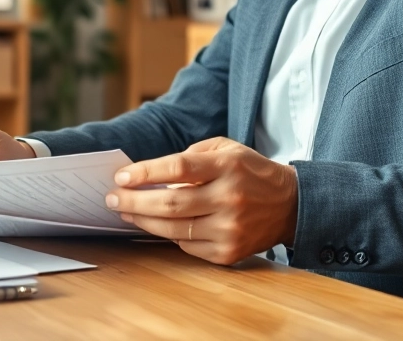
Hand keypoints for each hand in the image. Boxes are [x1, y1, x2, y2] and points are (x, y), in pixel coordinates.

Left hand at [106, 137, 297, 264]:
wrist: (290, 205)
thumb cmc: (250, 172)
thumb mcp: (226, 149)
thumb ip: (191, 155)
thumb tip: (151, 174)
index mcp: (228, 167)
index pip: (178, 168)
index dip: (146, 173)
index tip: (122, 177)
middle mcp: (229, 198)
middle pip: (170, 204)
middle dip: (133, 202)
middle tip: (112, 198)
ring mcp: (230, 229)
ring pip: (174, 230)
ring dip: (143, 221)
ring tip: (125, 212)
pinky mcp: (228, 252)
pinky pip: (187, 246)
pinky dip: (168, 235)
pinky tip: (155, 226)